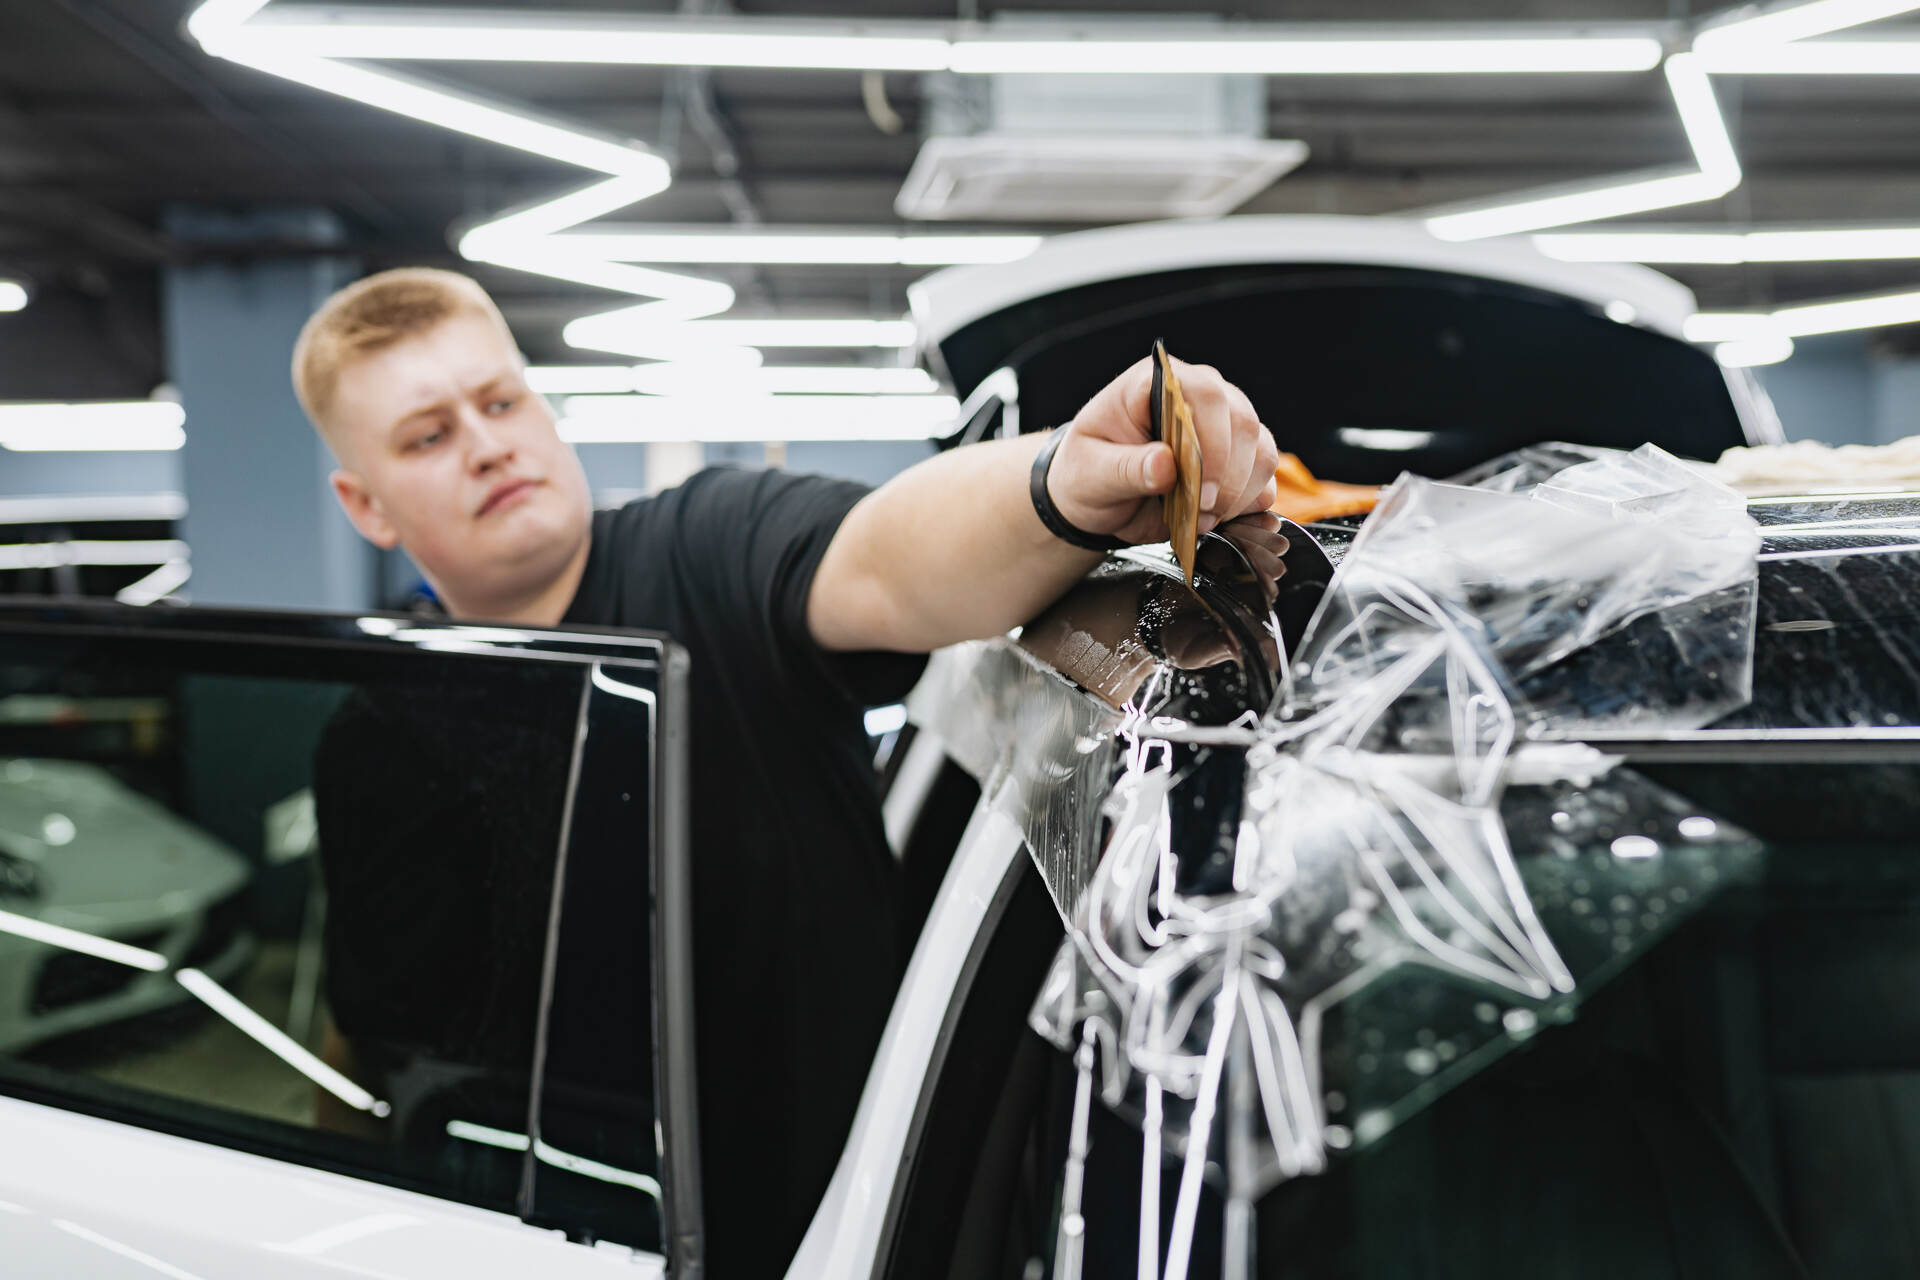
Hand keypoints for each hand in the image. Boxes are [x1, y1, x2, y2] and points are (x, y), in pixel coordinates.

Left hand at [1045, 354, 1279, 545]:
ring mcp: (1223, 426)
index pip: (1205, 394)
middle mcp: (1198, 397)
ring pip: (1262, 450)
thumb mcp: (1090, 473)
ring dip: (1240, 493)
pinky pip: (1265, 476)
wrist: (1098, 498)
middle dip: (1228, 477)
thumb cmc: (1088, 474)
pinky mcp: (1237, 459)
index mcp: (1158, 384)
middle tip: (1201, 511)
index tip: (1200, 489)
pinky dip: (1250, 502)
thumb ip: (1124, 468)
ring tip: (1203, 517)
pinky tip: (1220, 515)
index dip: (1211, 442)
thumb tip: (1163, 464)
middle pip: (1242, 422)